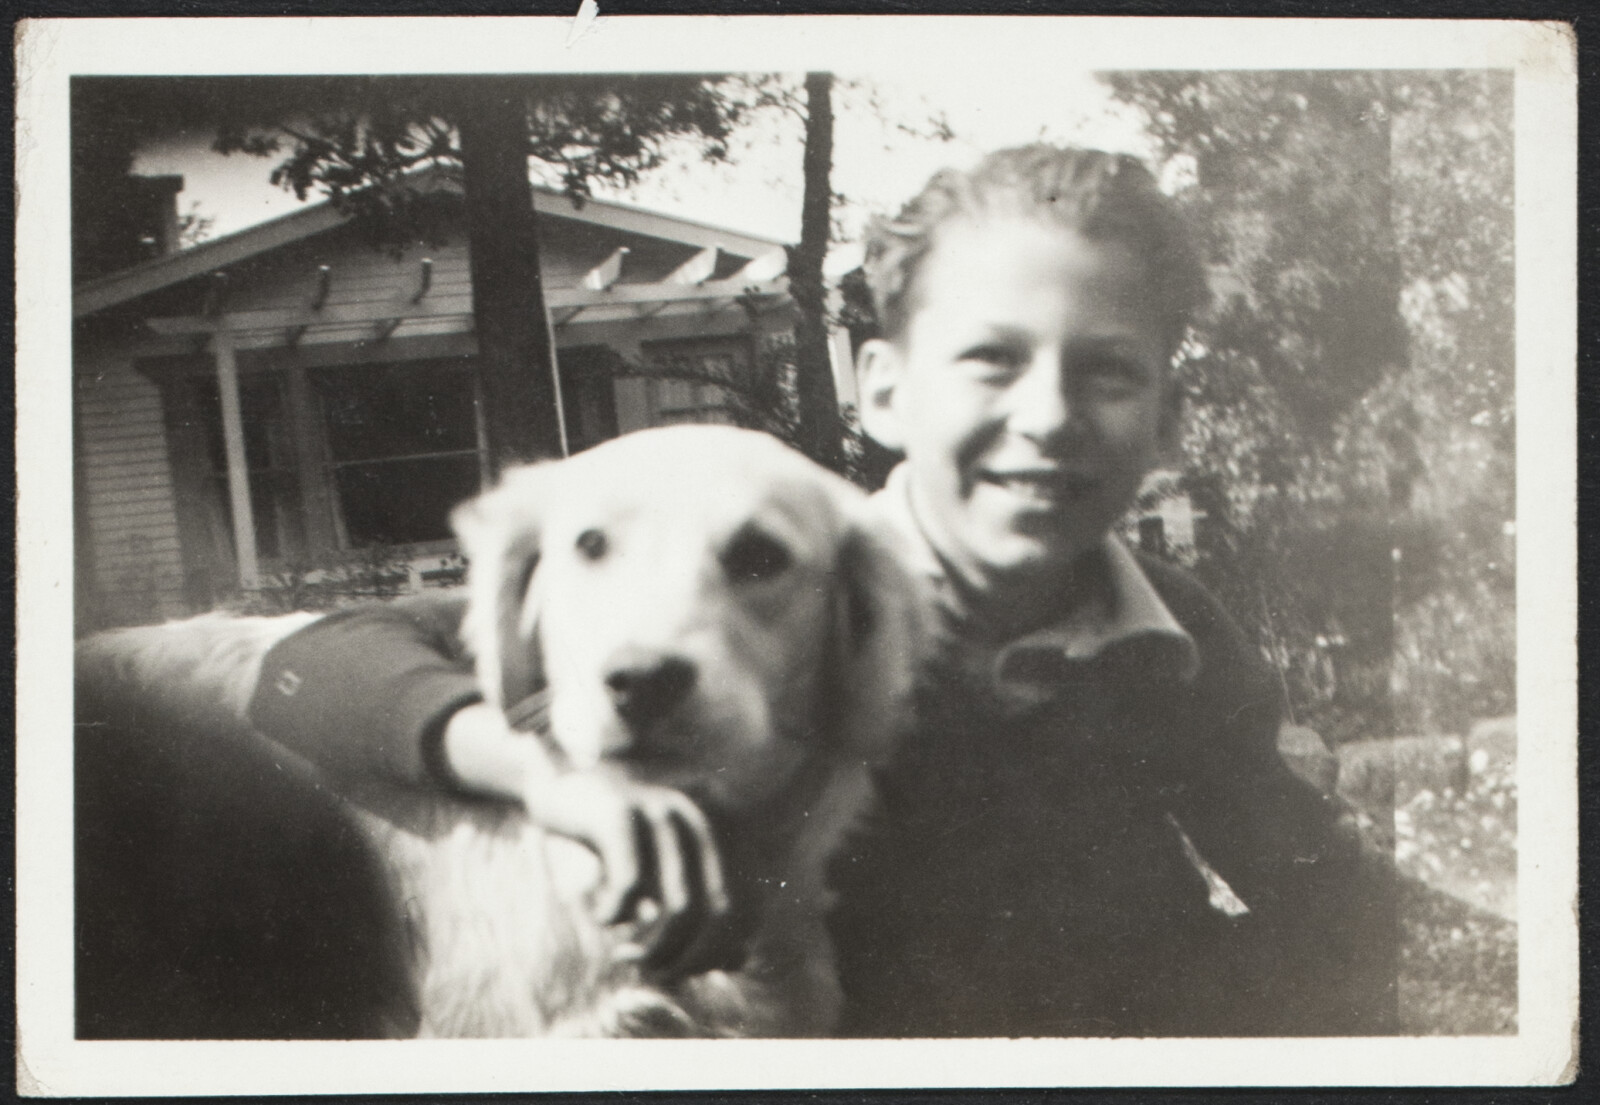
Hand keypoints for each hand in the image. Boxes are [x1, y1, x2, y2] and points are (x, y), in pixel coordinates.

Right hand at [525, 766, 732, 979]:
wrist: (561, 789)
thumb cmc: (616, 846)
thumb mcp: (659, 878)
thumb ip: (696, 911)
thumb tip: (740, 959)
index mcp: (716, 836)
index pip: (743, 910)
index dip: (719, 953)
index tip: (683, 972)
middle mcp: (697, 823)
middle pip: (717, 914)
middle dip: (687, 959)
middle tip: (652, 972)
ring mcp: (660, 815)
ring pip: (680, 907)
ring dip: (654, 949)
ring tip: (625, 956)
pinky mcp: (620, 815)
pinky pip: (631, 888)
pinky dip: (616, 918)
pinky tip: (602, 919)